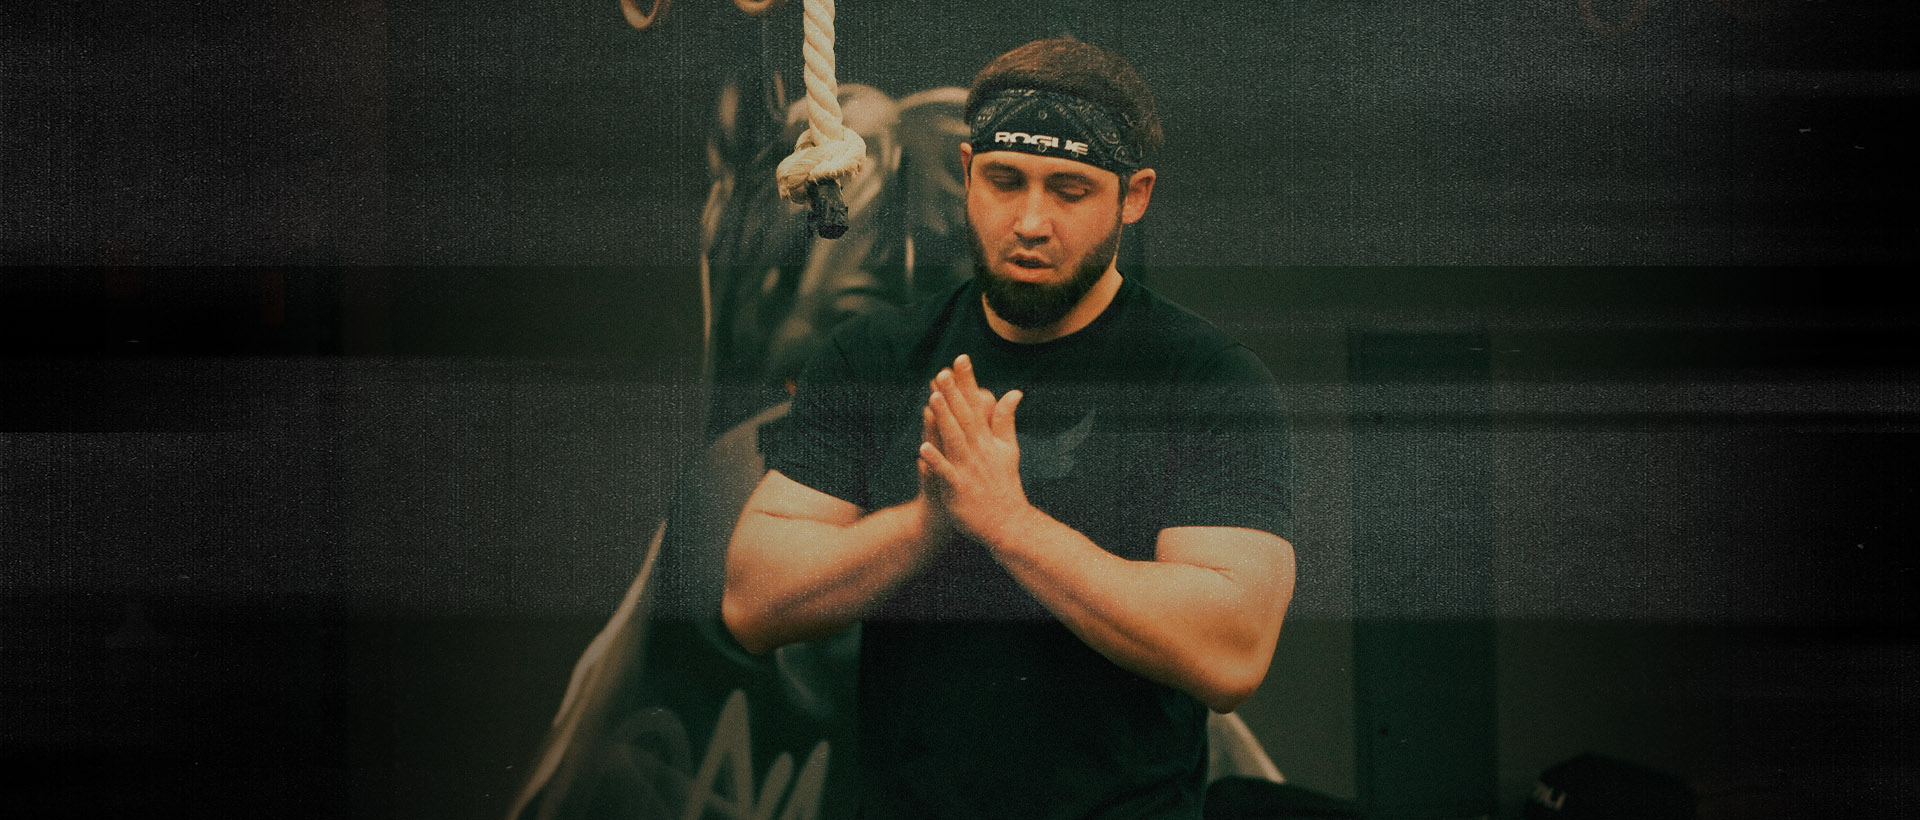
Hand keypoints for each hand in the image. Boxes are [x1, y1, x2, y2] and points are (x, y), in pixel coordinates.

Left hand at [918, 354, 1027, 542]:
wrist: (1008, 523)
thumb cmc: (1005, 485)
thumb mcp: (1009, 449)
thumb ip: (1005, 419)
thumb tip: (1014, 391)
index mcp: (988, 439)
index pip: (977, 404)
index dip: (968, 381)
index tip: (961, 358)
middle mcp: (979, 450)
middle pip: (963, 418)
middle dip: (953, 394)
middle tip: (941, 372)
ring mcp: (968, 469)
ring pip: (954, 440)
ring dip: (944, 420)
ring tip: (932, 399)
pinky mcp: (959, 489)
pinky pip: (945, 473)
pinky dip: (936, 461)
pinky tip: (923, 448)